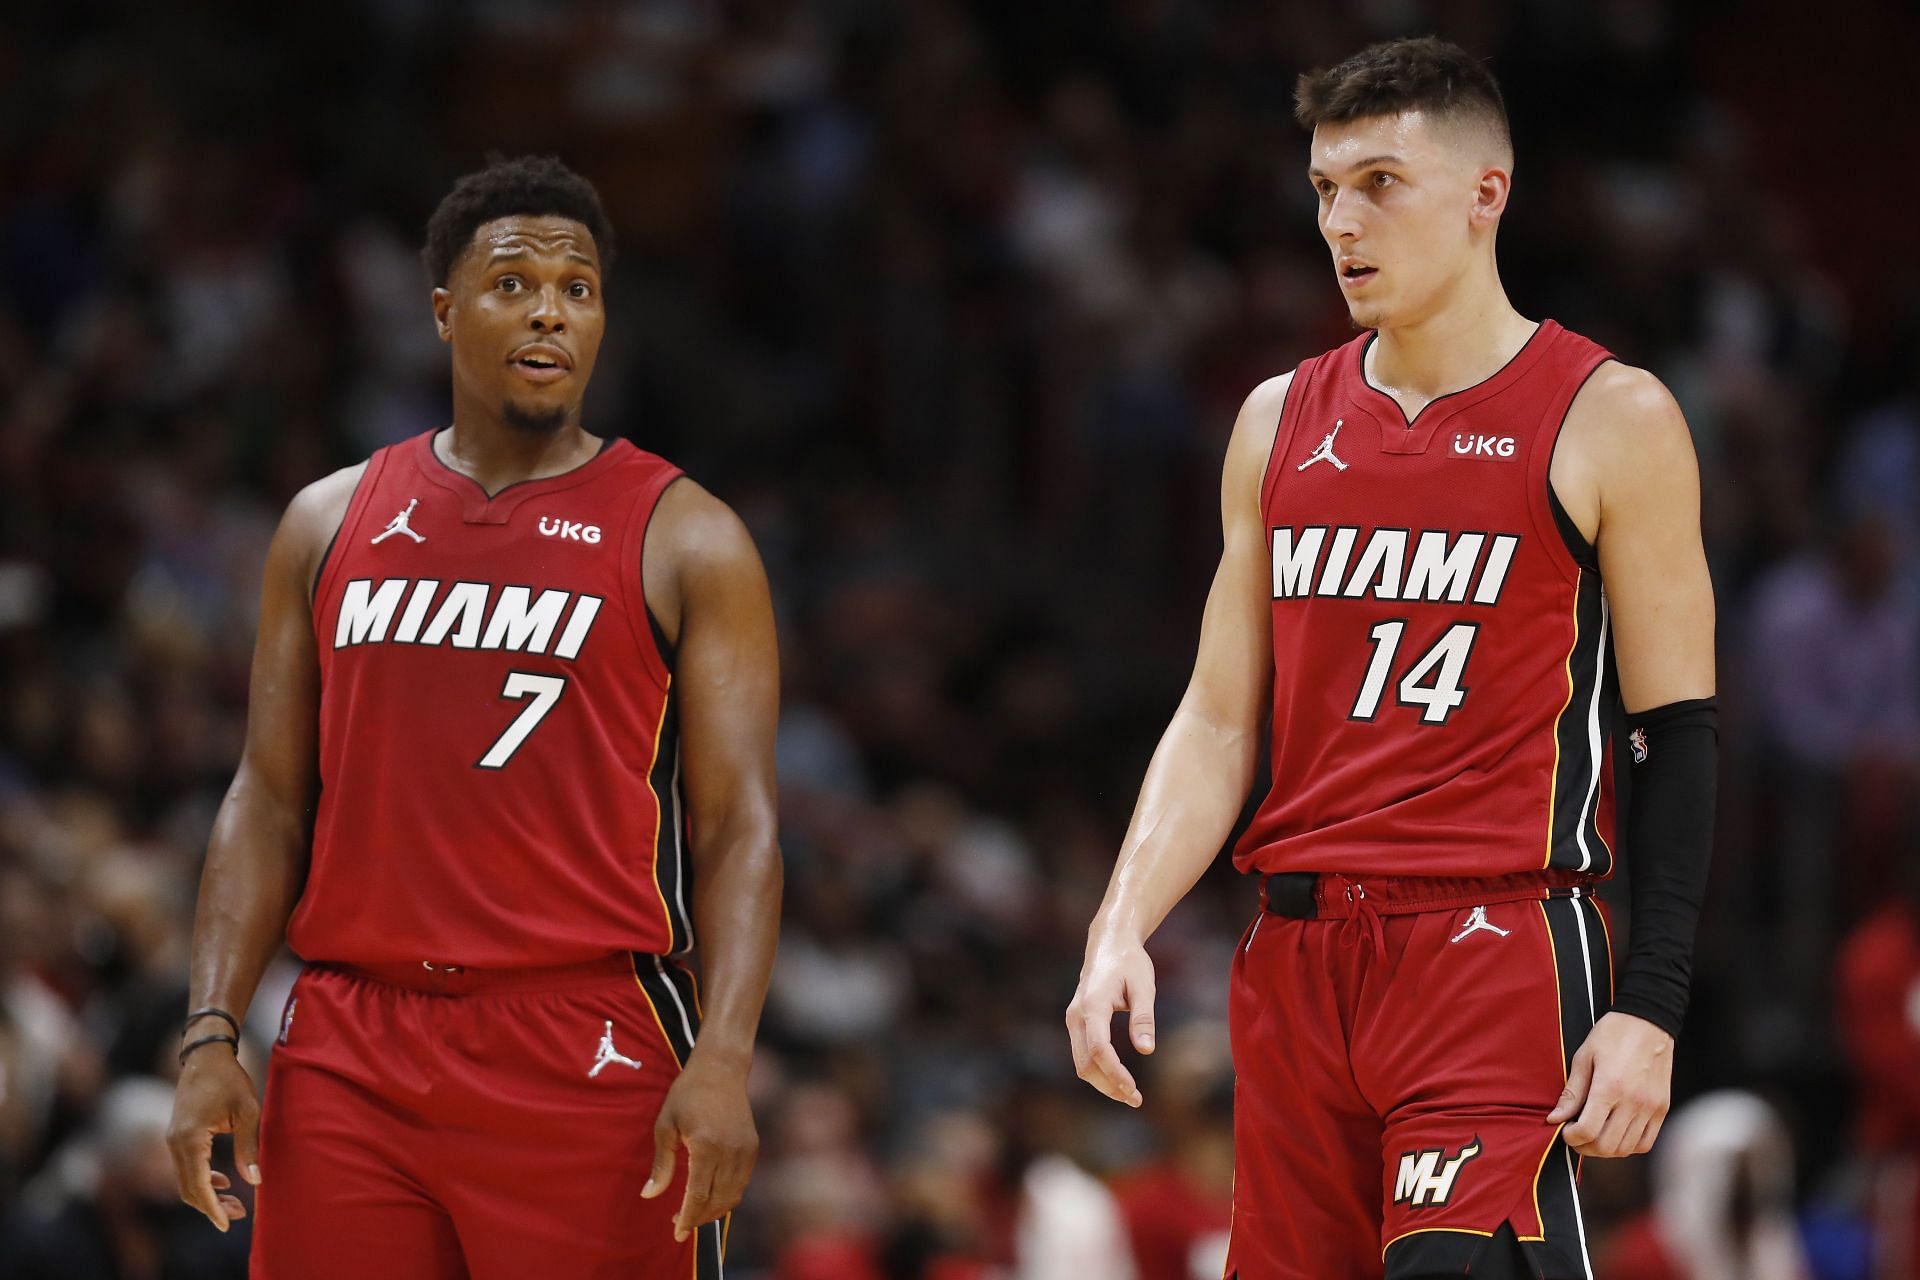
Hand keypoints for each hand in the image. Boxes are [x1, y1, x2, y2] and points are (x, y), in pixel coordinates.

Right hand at [167, 1048, 261, 1230]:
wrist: (205, 1055)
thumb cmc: (230, 1080)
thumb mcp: (247, 1112)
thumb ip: (248, 1147)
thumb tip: (254, 1181)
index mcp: (189, 1140)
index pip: (198, 1185)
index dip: (212, 1208)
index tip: (226, 1225)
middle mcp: (174, 1143)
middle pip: (188, 1189)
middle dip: (212, 1206)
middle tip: (238, 1216)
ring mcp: (172, 1140)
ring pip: (185, 1180)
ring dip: (208, 1194)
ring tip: (235, 1203)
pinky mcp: (176, 1136)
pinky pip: (186, 1167)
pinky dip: (202, 1179)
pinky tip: (224, 1180)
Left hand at [640, 1055, 757, 1241]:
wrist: (721, 1068)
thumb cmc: (688, 1093)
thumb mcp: (666, 1125)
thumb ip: (661, 1164)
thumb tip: (650, 1195)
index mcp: (706, 1146)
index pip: (698, 1195)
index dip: (688, 1219)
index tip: (677, 1234)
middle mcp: (730, 1151)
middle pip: (717, 1201)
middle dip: (699, 1218)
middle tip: (679, 1224)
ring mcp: (745, 1150)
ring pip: (732, 1195)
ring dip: (714, 1210)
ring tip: (694, 1212)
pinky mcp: (752, 1148)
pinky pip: (741, 1183)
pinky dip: (727, 1196)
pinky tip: (710, 1194)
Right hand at [1065, 942, 1155, 1106]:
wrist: (1108, 944)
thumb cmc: (1130, 962)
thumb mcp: (1144, 986)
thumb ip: (1143, 1017)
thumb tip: (1146, 1050)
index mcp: (1093, 1005)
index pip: (1098, 1050)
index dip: (1115, 1074)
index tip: (1134, 1091)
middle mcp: (1076, 1015)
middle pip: (1085, 1064)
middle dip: (1109, 1086)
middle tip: (1136, 1100)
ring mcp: (1072, 1019)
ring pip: (1080, 1063)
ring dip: (1103, 1083)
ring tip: (1130, 1095)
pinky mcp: (1076, 1023)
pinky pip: (1082, 1055)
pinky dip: (1098, 1072)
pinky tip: (1118, 1079)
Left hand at [1546, 1011, 1672, 1157]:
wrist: (1649, 1021)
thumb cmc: (1612, 1035)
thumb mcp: (1584, 1057)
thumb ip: (1572, 1092)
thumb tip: (1554, 1118)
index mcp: (1610, 1087)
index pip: (1587, 1131)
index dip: (1570, 1137)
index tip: (1564, 1129)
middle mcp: (1633, 1102)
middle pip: (1606, 1146)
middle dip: (1584, 1147)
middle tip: (1575, 1135)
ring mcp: (1651, 1107)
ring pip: (1626, 1149)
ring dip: (1605, 1149)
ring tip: (1594, 1135)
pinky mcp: (1662, 1108)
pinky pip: (1646, 1142)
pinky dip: (1628, 1146)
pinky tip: (1615, 1133)